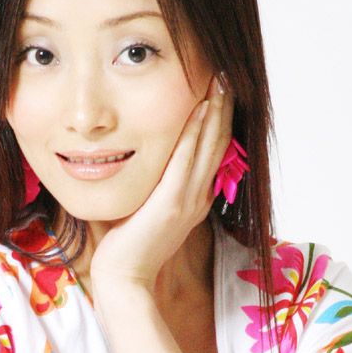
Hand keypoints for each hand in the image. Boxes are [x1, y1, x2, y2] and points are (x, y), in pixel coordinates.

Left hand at [90, 73, 234, 293]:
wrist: (124, 277)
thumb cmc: (127, 244)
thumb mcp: (146, 207)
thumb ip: (154, 184)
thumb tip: (147, 158)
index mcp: (195, 197)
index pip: (214, 151)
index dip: (220, 120)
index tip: (219, 90)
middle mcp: (198, 196)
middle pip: (219, 143)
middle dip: (223, 107)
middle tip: (226, 75)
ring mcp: (188, 200)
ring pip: (209, 147)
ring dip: (216, 111)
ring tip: (220, 81)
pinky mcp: (172, 203)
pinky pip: (186, 160)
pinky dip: (195, 132)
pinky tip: (199, 108)